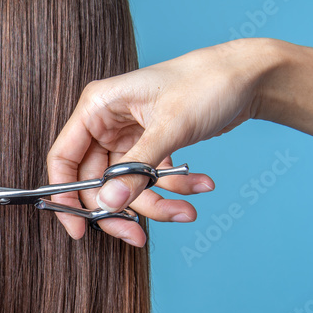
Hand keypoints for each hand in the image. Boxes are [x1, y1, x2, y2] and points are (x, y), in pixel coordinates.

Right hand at [47, 38, 279, 245]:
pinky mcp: (150, 146)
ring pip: (126, 187)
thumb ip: (136, 169)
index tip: (79, 229)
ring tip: (188, 211)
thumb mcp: (170, 127)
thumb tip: (108, 203)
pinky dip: (173, 188)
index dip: (66, 195)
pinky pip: (150, 180)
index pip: (64, 158)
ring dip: (155, 204)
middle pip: (95, 181)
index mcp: (98, 107)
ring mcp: (128, 136)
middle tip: (138, 236)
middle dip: (120, 209)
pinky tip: (200, 184)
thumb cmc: (206, 83)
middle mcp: (107, 122)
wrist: (248, 76)